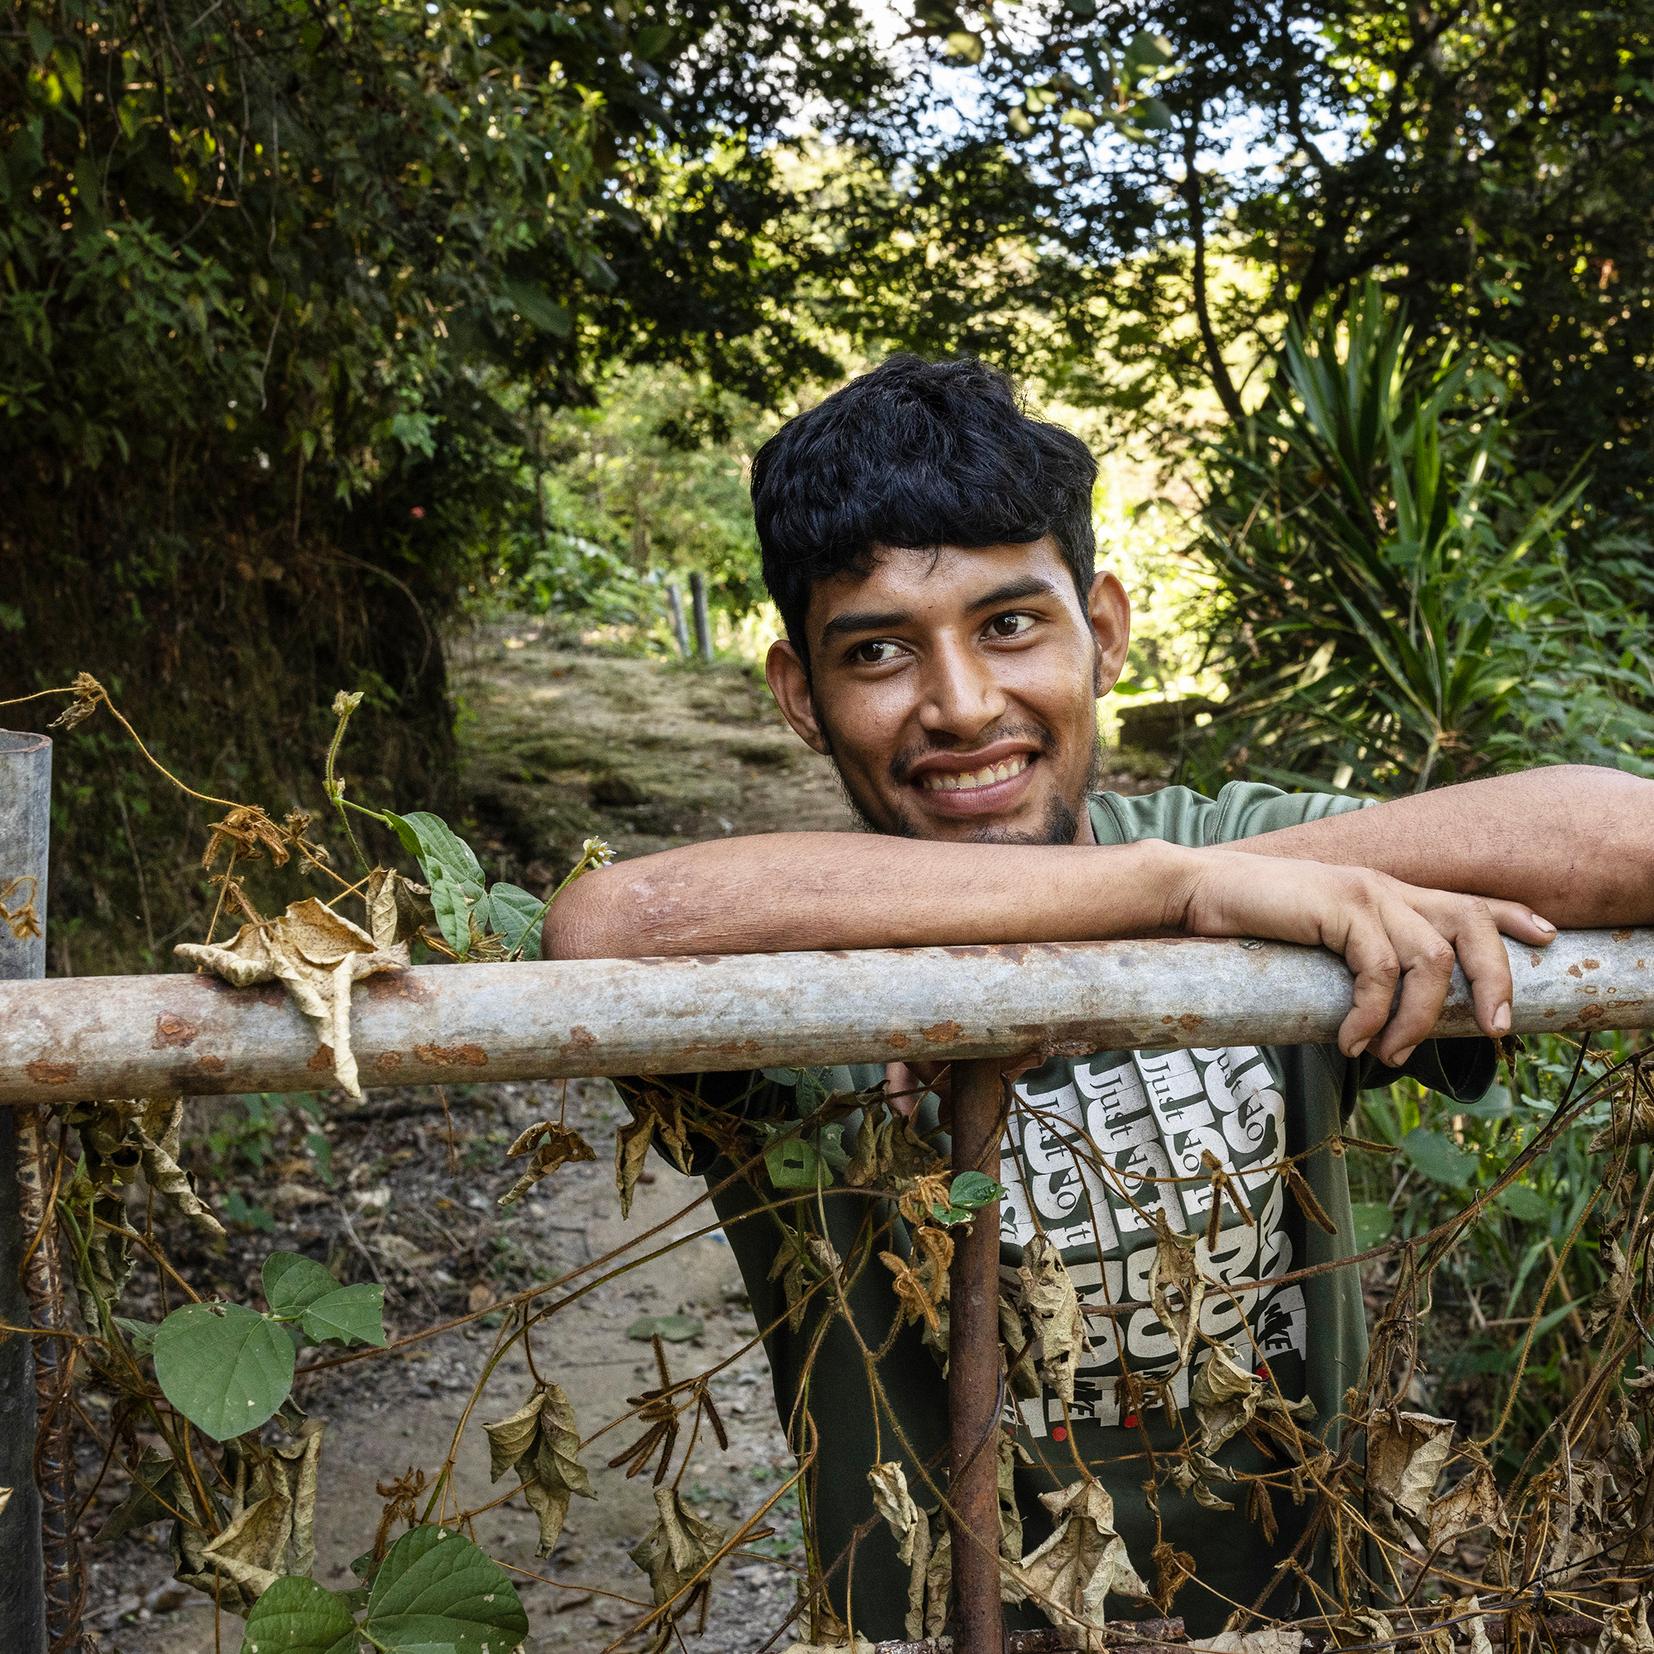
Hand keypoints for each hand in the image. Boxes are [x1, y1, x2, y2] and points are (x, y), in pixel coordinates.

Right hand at [1170, 848, 1557, 1064]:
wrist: (1196, 890)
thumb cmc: (1248, 923)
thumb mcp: (1315, 941)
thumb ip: (1353, 960)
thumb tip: (1377, 1017)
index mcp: (1385, 891)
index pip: (1466, 898)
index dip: (1512, 917)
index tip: (1548, 939)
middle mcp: (1385, 886)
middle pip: (1472, 924)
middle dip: (1495, 979)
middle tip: (1494, 1030)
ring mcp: (1364, 892)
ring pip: (1431, 959)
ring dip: (1417, 1019)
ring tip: (1389, 1054)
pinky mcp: (1339, 905)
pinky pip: (1379, 970)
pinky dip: (1371, 1016)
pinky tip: (1350, 1041)